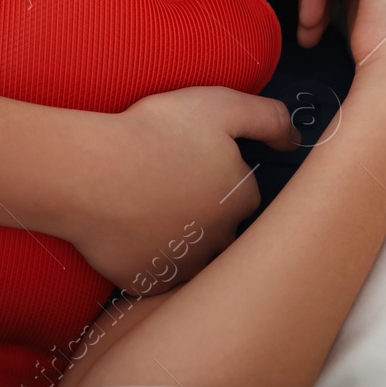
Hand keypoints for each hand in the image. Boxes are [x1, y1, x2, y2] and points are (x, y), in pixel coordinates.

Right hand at [64, 85, 299, 295]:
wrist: (90, 174)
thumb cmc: (152, 134)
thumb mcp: (219, 105)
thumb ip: (267, 118)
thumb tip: (295, 139)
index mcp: (240, 199)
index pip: (244, 192)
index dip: (219, 174)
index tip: (191, 160)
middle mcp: (220, 239)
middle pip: (222, 227)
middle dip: (205, 211)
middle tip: (168, 184)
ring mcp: (184, 265)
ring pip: (193, 255)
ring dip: (181, 237)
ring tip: (149, 208)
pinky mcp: (148, 280)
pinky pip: (156, 273)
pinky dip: (149, 258)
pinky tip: (131, 233)